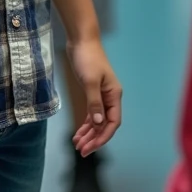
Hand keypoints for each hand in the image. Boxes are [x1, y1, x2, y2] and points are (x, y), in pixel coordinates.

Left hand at [67, 39, 121, 155]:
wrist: (81, 40)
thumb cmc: (87, 58)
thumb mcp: (90, 81)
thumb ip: (94, 103)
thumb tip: (98, 124)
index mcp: (114, 95)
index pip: (112, 123)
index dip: (103, 137)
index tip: (90, 147)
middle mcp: (110, 98)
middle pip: (104, 125)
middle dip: (94, 139)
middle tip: (81, 151)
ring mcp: (101, 95)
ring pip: (97, 121)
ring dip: (88, 133)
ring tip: (77, 145)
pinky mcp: (91, 92)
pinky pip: (91, 113)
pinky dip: (85, 124)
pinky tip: (78, 133)